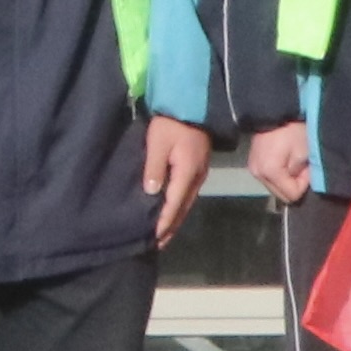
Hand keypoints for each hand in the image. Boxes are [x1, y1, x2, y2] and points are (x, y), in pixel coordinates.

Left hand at [141, 117, 212, 248]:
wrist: (193, 105)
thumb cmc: (172, 123)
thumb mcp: (158, 143)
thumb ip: (155, 168)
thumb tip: (151, 194)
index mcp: (187, 173)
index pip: (173, 205)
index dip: (164, 223)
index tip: (154, 240)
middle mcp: (196, 178)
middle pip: (182, 209)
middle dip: (171, 227)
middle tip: (158, 244)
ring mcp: (199, 174)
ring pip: (186, 203)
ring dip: (175, 219)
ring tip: (164, 233)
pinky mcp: (197, 168)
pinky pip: (187, 194)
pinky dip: (178, 206)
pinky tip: (171, 210)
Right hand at [245, 123, 318, 205]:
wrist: (275, 112)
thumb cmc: (292, 130)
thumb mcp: (304, 152)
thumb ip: (302, 175)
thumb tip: (300, 184)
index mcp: (269, 172)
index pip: (291, 195)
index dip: (303, 183)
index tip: (306, 166)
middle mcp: (258, 174)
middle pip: (281, 195)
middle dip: (294, 183)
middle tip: (301, 165)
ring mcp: (253, 170)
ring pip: (276, 188)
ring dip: (287, 179)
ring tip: (293, 160)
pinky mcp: (253, 165)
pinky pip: (270, 179)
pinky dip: (279, 174)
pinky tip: (284, 160)